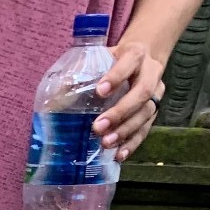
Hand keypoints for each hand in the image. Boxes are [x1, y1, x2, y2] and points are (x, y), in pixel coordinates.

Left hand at [93, 38, 163, 160]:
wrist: (140, 61)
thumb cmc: (112, 62)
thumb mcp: (99, 59)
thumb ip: (81, 73)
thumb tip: (54, 95)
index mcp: (136, 54)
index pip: (129, 62)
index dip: (116, 77)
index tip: (99, 91)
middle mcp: (151, 72)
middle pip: (142, 92)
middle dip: (120, 111)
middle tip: (98, 127)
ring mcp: (156, 93)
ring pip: (146, 113)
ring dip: (125, 131)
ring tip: (106, 143)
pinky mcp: (153, 112)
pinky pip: (146, 129)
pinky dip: (132, 143)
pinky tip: (119, 155)